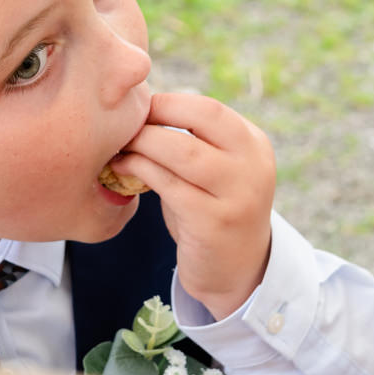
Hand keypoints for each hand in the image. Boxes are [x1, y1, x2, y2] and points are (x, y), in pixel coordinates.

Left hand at [108, 92, 274, 320]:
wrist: (235, 271)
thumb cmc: (211, 210)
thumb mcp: (215, 169)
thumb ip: (192, 139)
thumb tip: (138, 105)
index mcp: (253, 144)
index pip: (209, 107)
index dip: (168, 103)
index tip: (138, 110)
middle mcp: (252, 166)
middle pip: (201, 119)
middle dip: (155, 116)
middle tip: (124, 125)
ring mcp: (238, 195)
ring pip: (184, 151)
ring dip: (143, 143)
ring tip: (120, 146)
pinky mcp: (214, 223)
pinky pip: (170, 185)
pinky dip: (140, 171)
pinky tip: (122, 170)